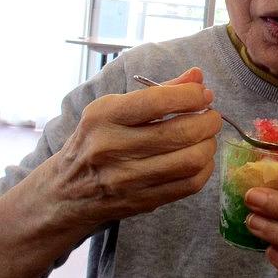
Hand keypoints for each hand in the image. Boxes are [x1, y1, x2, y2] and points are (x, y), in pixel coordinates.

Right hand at [48, 67, 221, 227]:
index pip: (158, 101)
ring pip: (190, 160)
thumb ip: (158, 90)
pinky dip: (205, 169)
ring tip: (206, 138)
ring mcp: (126, 179)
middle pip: (180, 132)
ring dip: (209, 145)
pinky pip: (189, 185)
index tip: (203, 94)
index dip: (191, 95)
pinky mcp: (141, 201)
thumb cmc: (96, 140)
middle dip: (208, 121)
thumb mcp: (114, 109)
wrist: (66, 192)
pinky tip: (200, 159)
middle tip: (211, 116)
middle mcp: (112, 147)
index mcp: (104, 116)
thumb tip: (197, 76)